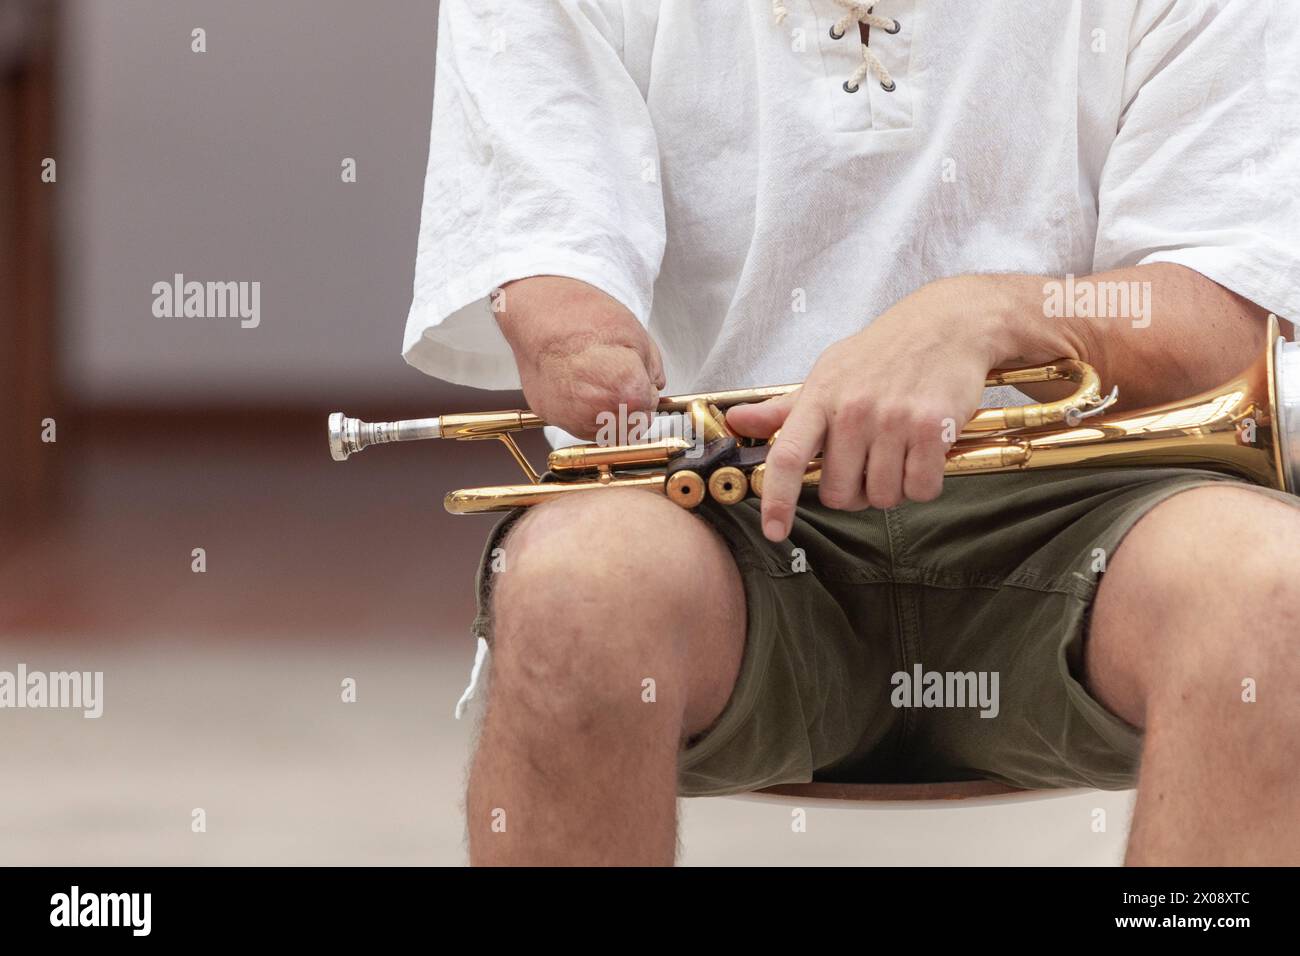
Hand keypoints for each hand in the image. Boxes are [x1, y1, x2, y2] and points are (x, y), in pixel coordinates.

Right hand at [494, 276, 664, 438]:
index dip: (647, 390)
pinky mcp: (551, 416)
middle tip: (621, 379)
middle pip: (629, 425)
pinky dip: (585, 413)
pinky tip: (582, 387)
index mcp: (627, 393)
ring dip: (608, 414)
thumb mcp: (636, 335)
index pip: (649, 408)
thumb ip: (652, 368)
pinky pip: (578, 425)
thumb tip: (654, 384)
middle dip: (631, 407)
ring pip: (604, 430)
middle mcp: (598, 413)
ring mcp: (572, 418)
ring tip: (598, 380)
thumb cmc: (584, 317)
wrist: (540, 311)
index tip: (640, 378)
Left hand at [726, 277, 1017, 541]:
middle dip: (853, 492)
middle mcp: (853, 410)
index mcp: (820, 398)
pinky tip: (924, 454)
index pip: (788, 457)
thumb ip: (783, 408)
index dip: (778, 500)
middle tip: (867, 465)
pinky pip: (922, 489)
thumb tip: (736, 421)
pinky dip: (924, 483)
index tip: (775, 531)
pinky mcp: (933, 428)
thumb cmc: (881, 353)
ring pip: (882, 496)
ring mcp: (893, 420)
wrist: (947, 324)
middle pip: (839, 493)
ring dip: (892, 488)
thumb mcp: (828, 373)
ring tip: (899, 453)